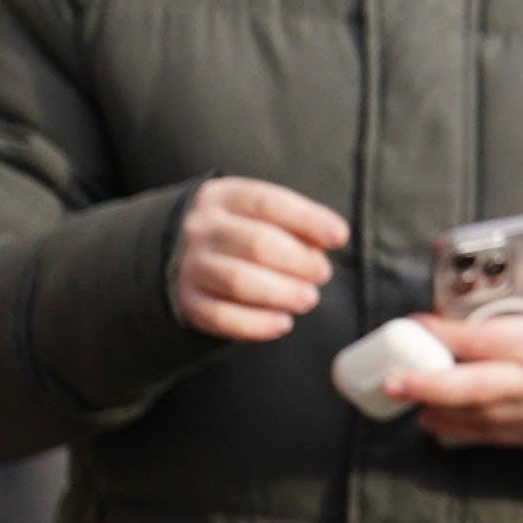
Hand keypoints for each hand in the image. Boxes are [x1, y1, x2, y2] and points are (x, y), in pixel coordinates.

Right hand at [172, 178, 350, 341]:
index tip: (339, 236)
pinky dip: (257, 324)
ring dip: (282, 293)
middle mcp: (201, 228)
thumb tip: (332, 237)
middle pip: (256, 244)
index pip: (269, 203)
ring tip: (308, 298)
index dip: (309, 220)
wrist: (183, 252)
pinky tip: (283, 322)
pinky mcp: (188, 300)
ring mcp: (190, 265)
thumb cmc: (241, 230)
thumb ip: (296, 223)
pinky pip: (221, 316)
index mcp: (223, 197)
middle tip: (322, 273)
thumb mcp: (262, 214)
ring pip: (238, 281)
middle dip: (298, 261)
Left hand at [391, 191, 522, 448]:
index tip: (417, 322)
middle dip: (428, 384)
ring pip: (473, 416)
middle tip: (390, 379)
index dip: (447, 333)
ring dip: (434, 407)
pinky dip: (454, 429)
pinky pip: (485, 436)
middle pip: (473, 388)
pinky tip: (430, 418)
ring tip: (400, 392)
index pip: (486, 340)